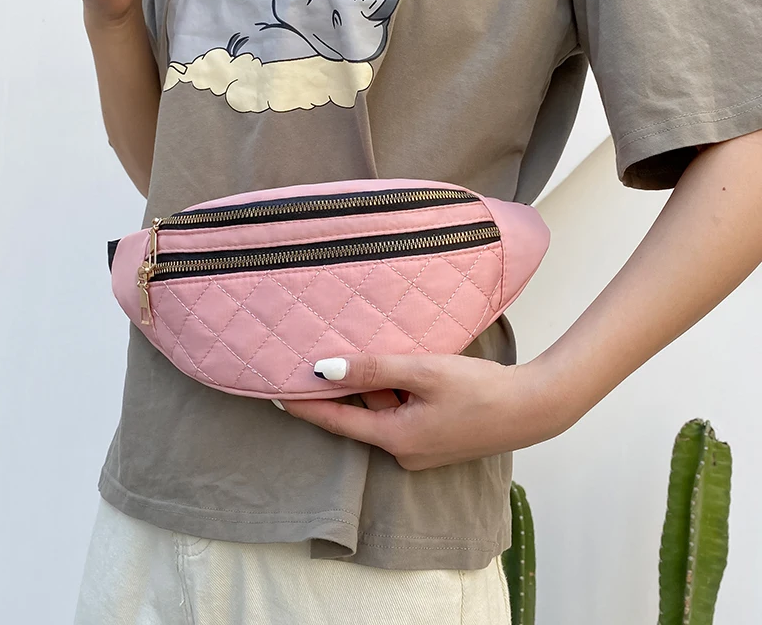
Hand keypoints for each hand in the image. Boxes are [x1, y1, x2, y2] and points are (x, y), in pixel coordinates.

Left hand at [280, 351, 574, 470]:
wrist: (532, 408)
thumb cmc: (479, 390)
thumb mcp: (422, 373)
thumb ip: (374, 369)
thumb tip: (324, 369)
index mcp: (395, 438)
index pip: (336, 421)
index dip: (304, 406)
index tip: (274, 394)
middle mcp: (403, 450)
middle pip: (360, 417)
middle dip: (341, 390)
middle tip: (315, 360)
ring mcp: (421, 448)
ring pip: (383, 413)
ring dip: (371, 388)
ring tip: (356, 356)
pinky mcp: (437, 439)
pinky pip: (402, 415)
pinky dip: (393, 394)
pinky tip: (396, 370)